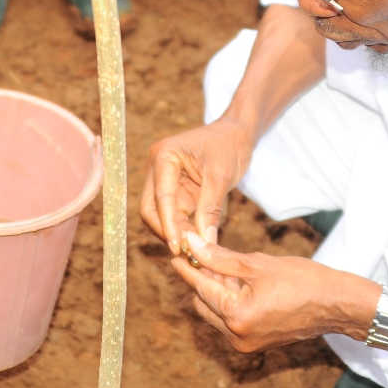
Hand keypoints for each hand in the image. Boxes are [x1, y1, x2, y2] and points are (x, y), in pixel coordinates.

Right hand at [139, 118, 255, 253]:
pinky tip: (197, 242)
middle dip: (167, 232)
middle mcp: (157, 168)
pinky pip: (173, 215)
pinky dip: (183, 229)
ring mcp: (164, 180)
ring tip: (195, 250)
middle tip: (187, 253)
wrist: (236, 134)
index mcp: (164, 157)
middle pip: (151, 209)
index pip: (160, 198)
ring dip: (174, 233)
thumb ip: (210, 209)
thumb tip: (205, 242)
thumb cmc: (229, 146)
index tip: (179, 247)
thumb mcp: (221, 177)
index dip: (168, 225)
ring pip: (160, 215)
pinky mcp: (174, 191)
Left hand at [170, 234, 375, 352]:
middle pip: (204, 303)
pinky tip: (236, 283)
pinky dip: (229, 303)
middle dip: (201, 280)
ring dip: (215, 291)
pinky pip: (231, 321)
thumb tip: (190, 244)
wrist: (336, 305)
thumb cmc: (301, 280)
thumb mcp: (257, 264)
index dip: (188, 267)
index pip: (201, 287)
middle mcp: (237, 335)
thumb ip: (219, 257)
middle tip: (200, 256)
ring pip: (216, 313)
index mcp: (236, 315)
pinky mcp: (256, 344)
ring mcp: (246, 343)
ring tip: (220, 266)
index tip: (177, 253)